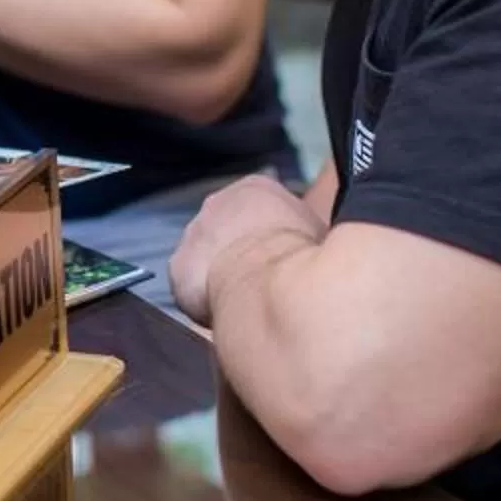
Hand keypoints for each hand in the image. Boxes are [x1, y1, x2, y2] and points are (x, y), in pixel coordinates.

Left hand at [168, 174, 326, 322]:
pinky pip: (190, 285)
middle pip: (227, 230)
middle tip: (259, 281)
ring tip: (242, 300)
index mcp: (256, 189)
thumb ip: (310, 228)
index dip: (270, 237)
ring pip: (206, 257)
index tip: (279, 258)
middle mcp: (217, 203)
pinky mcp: (178, 267)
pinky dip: (203, 298)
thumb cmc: (304, 254)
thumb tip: (322, 243)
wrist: (267, 276)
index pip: (259, 208)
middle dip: (240, 252)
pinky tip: (222, 311)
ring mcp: (193, 233)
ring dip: (219, 274)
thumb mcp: (321, 231)